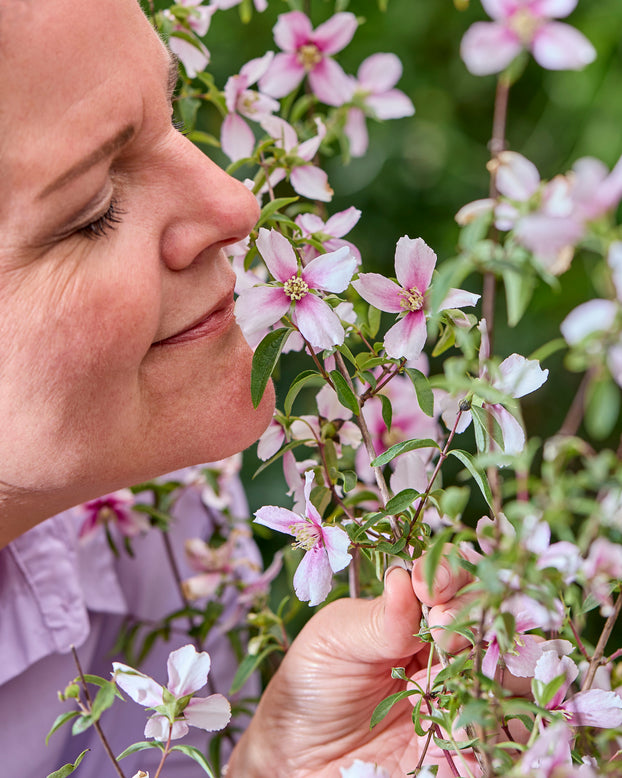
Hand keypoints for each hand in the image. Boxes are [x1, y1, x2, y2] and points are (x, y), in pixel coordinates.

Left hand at [226, 557, 476, 777]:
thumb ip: (377, 617)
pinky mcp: (463, 752)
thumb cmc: (312, 684)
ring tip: (441, 678)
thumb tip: (407, 578)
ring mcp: (460, 701)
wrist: (298, 756)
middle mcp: (449, 654)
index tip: (428, 584)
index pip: (456, 582)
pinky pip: (501, 738)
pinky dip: (485, 725)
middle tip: (440, 626)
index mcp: (419, 616)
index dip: (451, 574)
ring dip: (488, 668)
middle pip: (494, 622)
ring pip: (511, 677)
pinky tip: (451, 722)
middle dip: (472, 616)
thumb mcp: (334, 640)